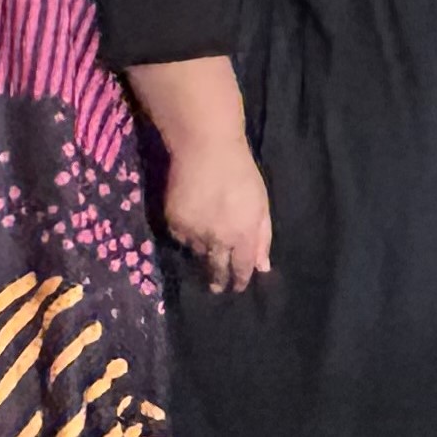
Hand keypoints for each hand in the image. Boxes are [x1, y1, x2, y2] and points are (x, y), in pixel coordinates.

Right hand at [159, 139, 273, 292]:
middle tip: (215, 287)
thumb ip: (262, 237)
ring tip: (205, 244)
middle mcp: (218, 241)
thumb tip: (261, 267)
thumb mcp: (261, 204)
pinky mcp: (174, 223)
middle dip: (217, 281)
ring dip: (203, 252)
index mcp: (243, 236)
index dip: (239, 280)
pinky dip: (186, 235)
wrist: (206, 149)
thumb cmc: (241, 173)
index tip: (236, 287)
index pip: (241, 269)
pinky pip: (181, 238)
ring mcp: (194, 234)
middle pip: (216, 270)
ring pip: (197, 253)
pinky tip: (191, 222)